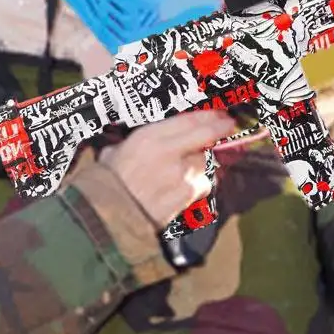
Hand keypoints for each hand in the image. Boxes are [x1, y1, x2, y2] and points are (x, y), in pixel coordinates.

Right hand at [103, 110, 240, 227]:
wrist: (108, 219)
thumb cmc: (107, 185)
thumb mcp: (115, 152)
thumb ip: (139, 143)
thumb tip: (155, 139)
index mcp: (148, 138)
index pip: (189, 119)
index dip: (209, 115)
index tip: (219, 114)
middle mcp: (169, 152)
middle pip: (207, 135)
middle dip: (221, 129)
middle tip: (227, 126)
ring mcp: (182, 174)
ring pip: (207, 161)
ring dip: (204, 162)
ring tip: (189, 168)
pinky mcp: (188, 195)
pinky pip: (204, 184)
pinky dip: (200, 184)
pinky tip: (186, 188)